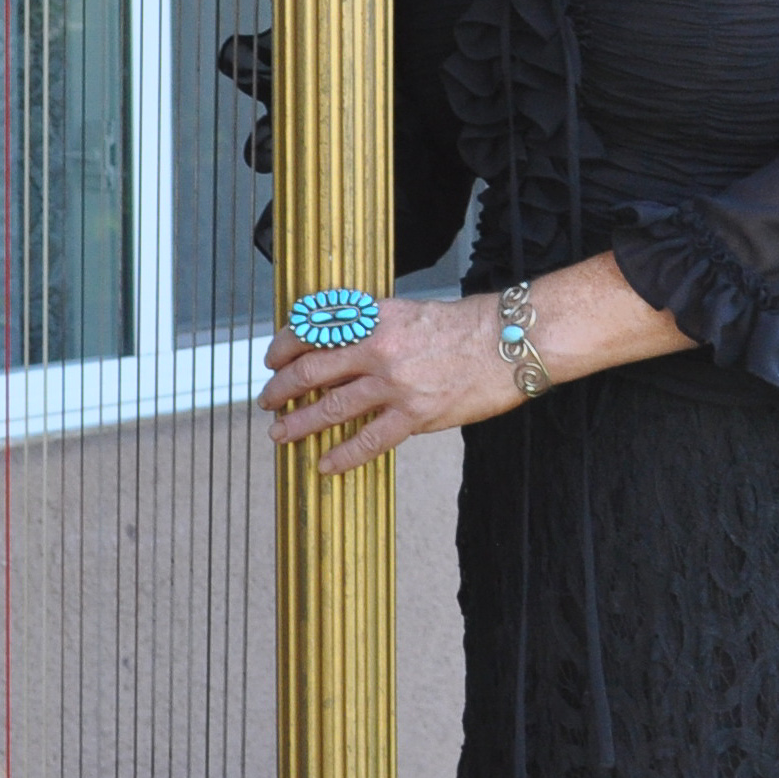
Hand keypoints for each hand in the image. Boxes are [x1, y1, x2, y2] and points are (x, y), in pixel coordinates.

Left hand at [259, 293, 519, 474]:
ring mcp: (395, 384)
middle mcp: (378, 348)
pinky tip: (324, 464)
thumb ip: (375, 329)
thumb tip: (341, 350)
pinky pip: (368, 440)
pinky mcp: (416, 415)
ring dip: (299, 422)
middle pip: (312, 370)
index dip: (285, 346)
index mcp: (375, 318)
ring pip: (331, 407)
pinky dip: (342, 455)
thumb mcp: (410, 313)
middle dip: (282, 388)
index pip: (313, 329)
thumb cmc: (467, 326)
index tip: (273, 359)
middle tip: (267, 400)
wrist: (511, 342)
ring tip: (280, 433)